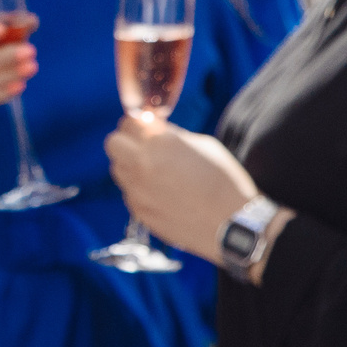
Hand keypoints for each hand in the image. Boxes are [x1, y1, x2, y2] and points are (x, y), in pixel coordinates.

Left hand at [105, 116, 256, 261]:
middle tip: (144, 147)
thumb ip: (172, 134)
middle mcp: (141, 165)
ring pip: (117, 168)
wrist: (234, 225)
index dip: (137, 123)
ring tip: (155, 172)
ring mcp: (136, 190)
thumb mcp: (205, 145)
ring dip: (129, 165)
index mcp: (159, 143)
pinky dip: (139, 189)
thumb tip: (153, 127)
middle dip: (126, 141)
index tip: (145, 127)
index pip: (128, 122)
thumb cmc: (225, 181)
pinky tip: (162, 194)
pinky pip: (128, 192)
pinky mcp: (138, 211)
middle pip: (113, 143)